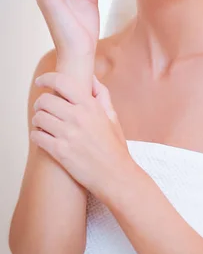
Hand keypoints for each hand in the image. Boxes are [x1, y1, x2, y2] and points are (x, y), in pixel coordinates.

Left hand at [30, 71, 131, 198]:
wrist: (115, 175)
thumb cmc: (114, 147)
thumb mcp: (112, 116)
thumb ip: (102, 95)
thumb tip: (91, 78)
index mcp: (91, 106)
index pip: (62, 82)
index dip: (47, 78)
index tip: (40, 81)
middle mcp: (78, 117)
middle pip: (45, 100)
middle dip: (40, 104)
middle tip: (42, 108)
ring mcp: (68, 134)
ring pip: (39, 118)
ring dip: (38, 120)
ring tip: (43, 124)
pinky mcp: (60, 151)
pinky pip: (37, 136)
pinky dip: (37, 136)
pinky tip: (43, 138)